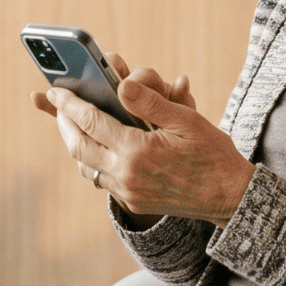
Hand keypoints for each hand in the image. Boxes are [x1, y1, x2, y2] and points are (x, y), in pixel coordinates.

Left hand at [31, 53, 255, 225]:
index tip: (56, 91)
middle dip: (63, 123)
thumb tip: (121, 84)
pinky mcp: (133, 201)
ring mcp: (128, 191)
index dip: (69, 104)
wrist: (230, 197)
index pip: (91, 121)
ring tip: (72, 124)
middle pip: (78, 146)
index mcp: (136, 151)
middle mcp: (126, 174)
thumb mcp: (185, 119)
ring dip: (75, 143)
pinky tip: (95, 147)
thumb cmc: (212, 154)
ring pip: (85, 166)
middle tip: (57, 105)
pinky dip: (91, 160)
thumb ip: (149, 101)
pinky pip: (101, 179)